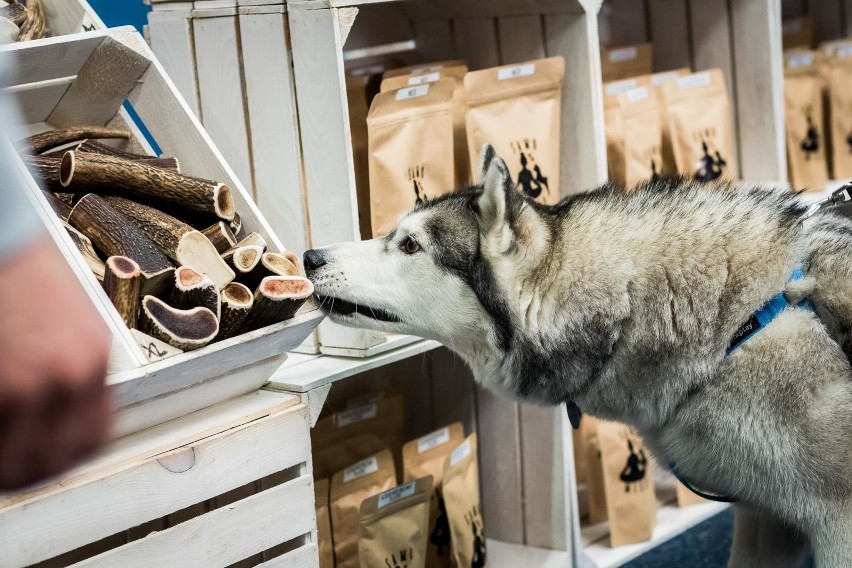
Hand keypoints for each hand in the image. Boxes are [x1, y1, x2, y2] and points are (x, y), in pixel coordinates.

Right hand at [0, 236, 111, 489]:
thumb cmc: (14, 259)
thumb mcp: (61, 312)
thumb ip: (62, 362)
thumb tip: (46, 407)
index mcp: (91, 355)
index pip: (94, 437)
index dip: (63, 456)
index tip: (41, 458)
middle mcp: (68, 374)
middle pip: (52, 461)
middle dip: (24, 470)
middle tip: (5, 465)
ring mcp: (25, 384)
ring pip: (12, 461)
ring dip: (0, 463)